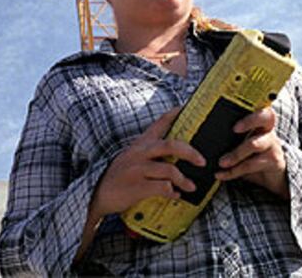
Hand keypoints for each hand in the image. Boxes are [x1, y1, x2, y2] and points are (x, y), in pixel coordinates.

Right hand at [91, 108, 205, 218]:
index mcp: (141, 143)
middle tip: (202, 161)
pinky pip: (162, 188)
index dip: (174, 114)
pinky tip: (175, 195)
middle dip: (190, 152)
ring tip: (191, 186)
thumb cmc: (121, 174)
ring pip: (169, 169)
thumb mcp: (132, 155)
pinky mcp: (137, 186)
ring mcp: (138, 169)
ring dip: (184, 179)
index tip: (186, 107)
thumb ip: (150, 151)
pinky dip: (172, 192)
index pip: (160, 123)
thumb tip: (175, 151)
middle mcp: (140, 153)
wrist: (99, 192)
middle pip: (171, 145)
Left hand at [215, 106, 289, 199]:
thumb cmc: (254, 153)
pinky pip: (250, 165)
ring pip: (254, 145)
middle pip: (264, 119)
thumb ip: (233, 134)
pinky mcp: (272, 162)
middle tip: (234, 130)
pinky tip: (221, 174)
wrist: (274, 174)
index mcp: (261, 121)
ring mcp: (272, 145)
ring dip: (235, 154)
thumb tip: (203, 129)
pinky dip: (233, 172)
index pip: (262, 109)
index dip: (251, 113)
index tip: (236, 123)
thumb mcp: (246, 141)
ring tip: (221, 162)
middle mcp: (269, 130)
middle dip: (248, 122)